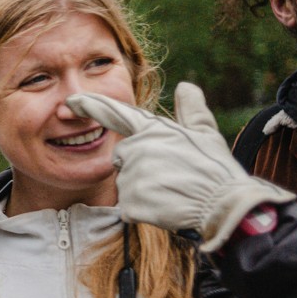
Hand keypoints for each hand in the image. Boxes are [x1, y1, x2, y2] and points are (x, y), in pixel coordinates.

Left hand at [68, 82, 293, 250]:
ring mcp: (132, 176)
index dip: (91, 106)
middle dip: (140, 168)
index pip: (115, 114)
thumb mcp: (206, 134)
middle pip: (122, 158)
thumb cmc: (217, 170)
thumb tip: (186, 86)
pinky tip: (166, 209)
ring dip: (144, 191)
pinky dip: (145, 211)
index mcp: (152, 131)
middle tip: (172, 176)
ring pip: (126, 184)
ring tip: (172, 192)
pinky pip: (129, 207)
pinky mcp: (130, 203)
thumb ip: (191, 110)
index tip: (70, 102)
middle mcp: (136, 149)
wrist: (226, 207)